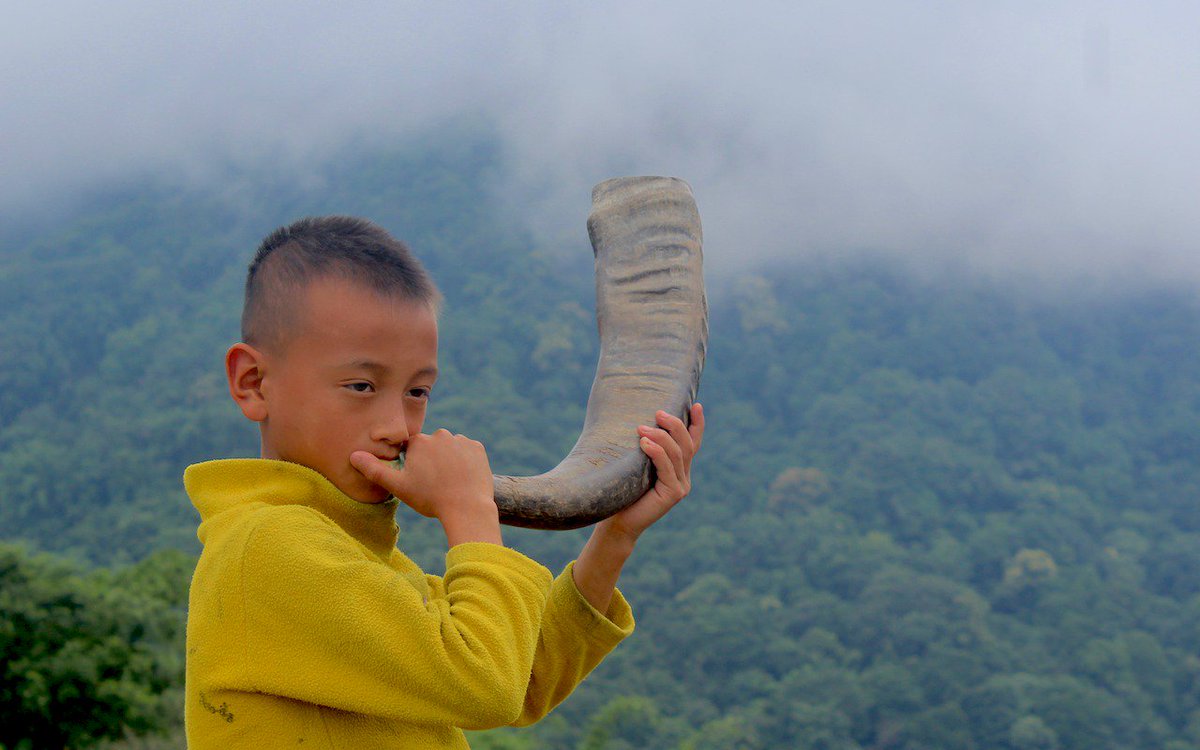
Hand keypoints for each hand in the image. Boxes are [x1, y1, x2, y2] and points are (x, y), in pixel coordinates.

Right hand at [350, 430, 500, 544]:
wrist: (467, 508)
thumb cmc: (430, 499)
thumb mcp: (398, 487)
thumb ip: (375, 470)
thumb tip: (353, 455)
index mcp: (419, 441)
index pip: (413, 450)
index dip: (415, 466)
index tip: (421, 481)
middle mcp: (440, 434)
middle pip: (432, 447)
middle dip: (432, 461)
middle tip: (436, 484)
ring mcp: (461, 440)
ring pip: (451, 449)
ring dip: (450, 460)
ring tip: (450, 482)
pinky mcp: (478, 448)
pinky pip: (468, 452)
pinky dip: (466, 462)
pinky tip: (464, 478)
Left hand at [598, 402, 704, 544]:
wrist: (619, 523)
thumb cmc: (624, 492)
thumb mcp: (637, 465)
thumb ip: (646, 449)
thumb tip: (640, 422)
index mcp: (678, 469)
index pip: (692, 443)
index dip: (697, 424)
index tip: (696, 404)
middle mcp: (683, 477)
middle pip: (687, 444)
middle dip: (675, 425)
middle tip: (658, 412)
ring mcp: (681, 486)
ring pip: (678, 453)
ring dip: (661, 437)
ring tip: (643, 428)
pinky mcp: (674, 494)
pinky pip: (667, 467)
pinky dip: (656, 452)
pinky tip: (644, 443)